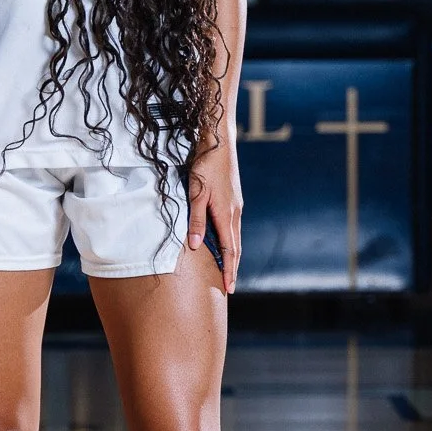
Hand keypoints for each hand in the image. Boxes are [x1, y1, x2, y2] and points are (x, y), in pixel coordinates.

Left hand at [188, 141, 241, 293]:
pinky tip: (224, 243)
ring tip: (227, 270)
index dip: (229, 270)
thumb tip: (195, 246)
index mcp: (226, 215)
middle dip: (232, 268)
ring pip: (235, 237)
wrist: (219, 143)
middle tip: (229, 286)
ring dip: (231, 256)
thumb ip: (196, 220)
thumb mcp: (195, 194)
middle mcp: (234, 213)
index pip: (229, 250)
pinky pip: (232, 227)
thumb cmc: (205, 167)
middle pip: (235, 247)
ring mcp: (235, 206)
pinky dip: (229, 241)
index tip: (228, 288)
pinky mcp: (232, 200)